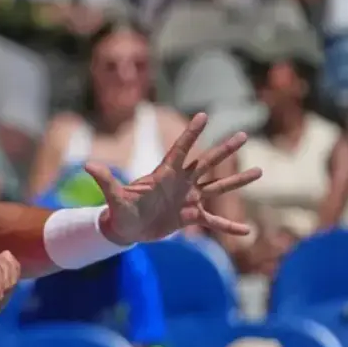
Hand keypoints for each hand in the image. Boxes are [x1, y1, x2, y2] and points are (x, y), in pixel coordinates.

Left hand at [86, 113, 262, 244]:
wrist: (125, 228)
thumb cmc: (119, 210)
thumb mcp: (114, 197)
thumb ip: (105, 181)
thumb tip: (88, 165)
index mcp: (164, 174)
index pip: (180, 149)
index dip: (191, 133)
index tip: (203, 115)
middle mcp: (181, 182)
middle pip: (207, 162)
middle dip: (224, 150)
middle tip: (243, 134)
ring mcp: (188, 198)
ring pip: (217, 187)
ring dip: (237, 181)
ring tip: (259, 171)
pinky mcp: (190, 216)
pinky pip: (214, 221)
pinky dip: (229, 226)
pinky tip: (247, 231)